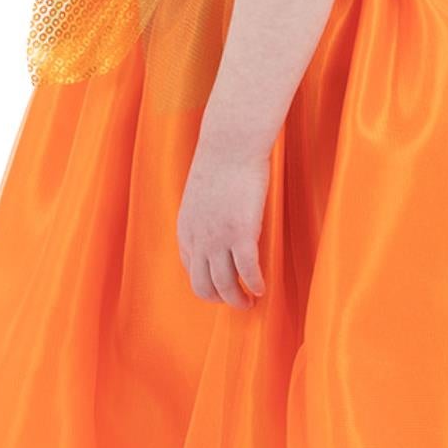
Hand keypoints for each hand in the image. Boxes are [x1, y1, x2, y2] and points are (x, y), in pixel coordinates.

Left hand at [177, 139, 268, 307]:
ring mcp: (218, 238)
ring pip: (225, 285)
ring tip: (250, 302)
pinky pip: (248, 271)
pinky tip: (262, 288)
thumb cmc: (220, 164)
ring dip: (238, 300)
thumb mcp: (200, 196)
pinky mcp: (242, 233)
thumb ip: (203, 218)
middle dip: (220, 299)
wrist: (230, 146)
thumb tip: (214, 229)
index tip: (223, 286)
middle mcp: (198, 239)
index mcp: (185, 230)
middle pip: (203, 286)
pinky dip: (255, 285)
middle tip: (237, 302)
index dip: (207, 283)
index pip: (191, 270)